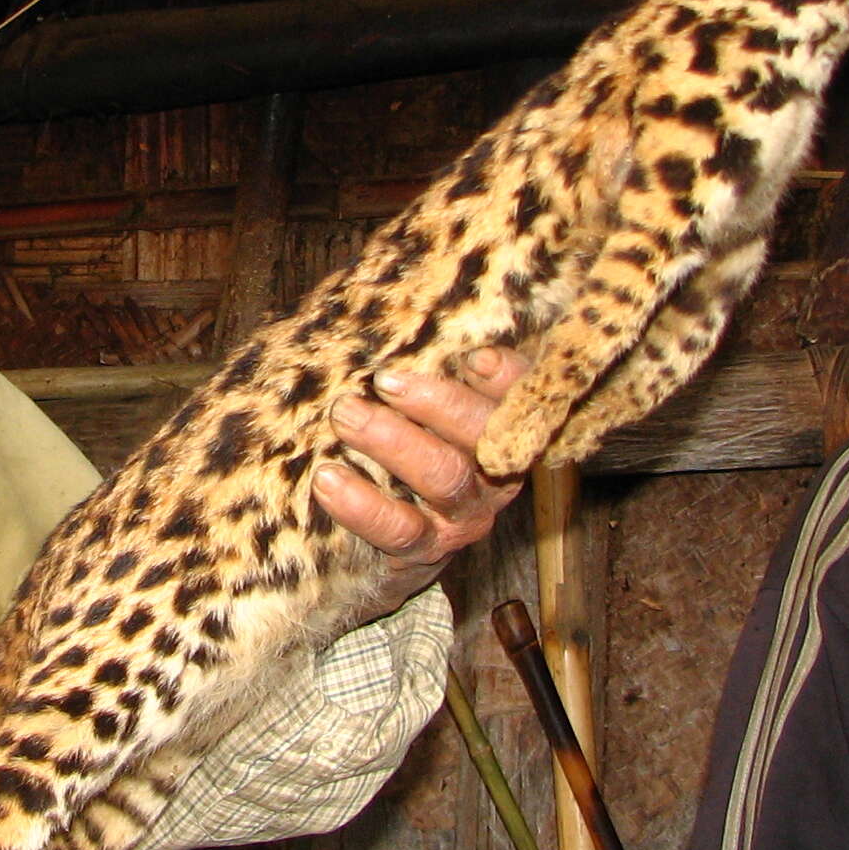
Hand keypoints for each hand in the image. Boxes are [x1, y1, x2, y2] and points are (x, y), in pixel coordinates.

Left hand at [313, 350, 527, 608]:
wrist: (389, 545)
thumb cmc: (403, 447)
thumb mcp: (419, 405)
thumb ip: (426, 364)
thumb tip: (383, 300)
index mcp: (500, 426)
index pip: (521, 394)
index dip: (507, 377)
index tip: (475, 357)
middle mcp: (495, 471)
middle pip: (483, 433)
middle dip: (435, 402)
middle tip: (382, 379)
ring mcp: (465, 514)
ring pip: (445, 475)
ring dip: (392, 441)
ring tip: (344, 415)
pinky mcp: (427, 550)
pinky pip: (400, 528)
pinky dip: (362, 504)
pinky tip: (326, 479)